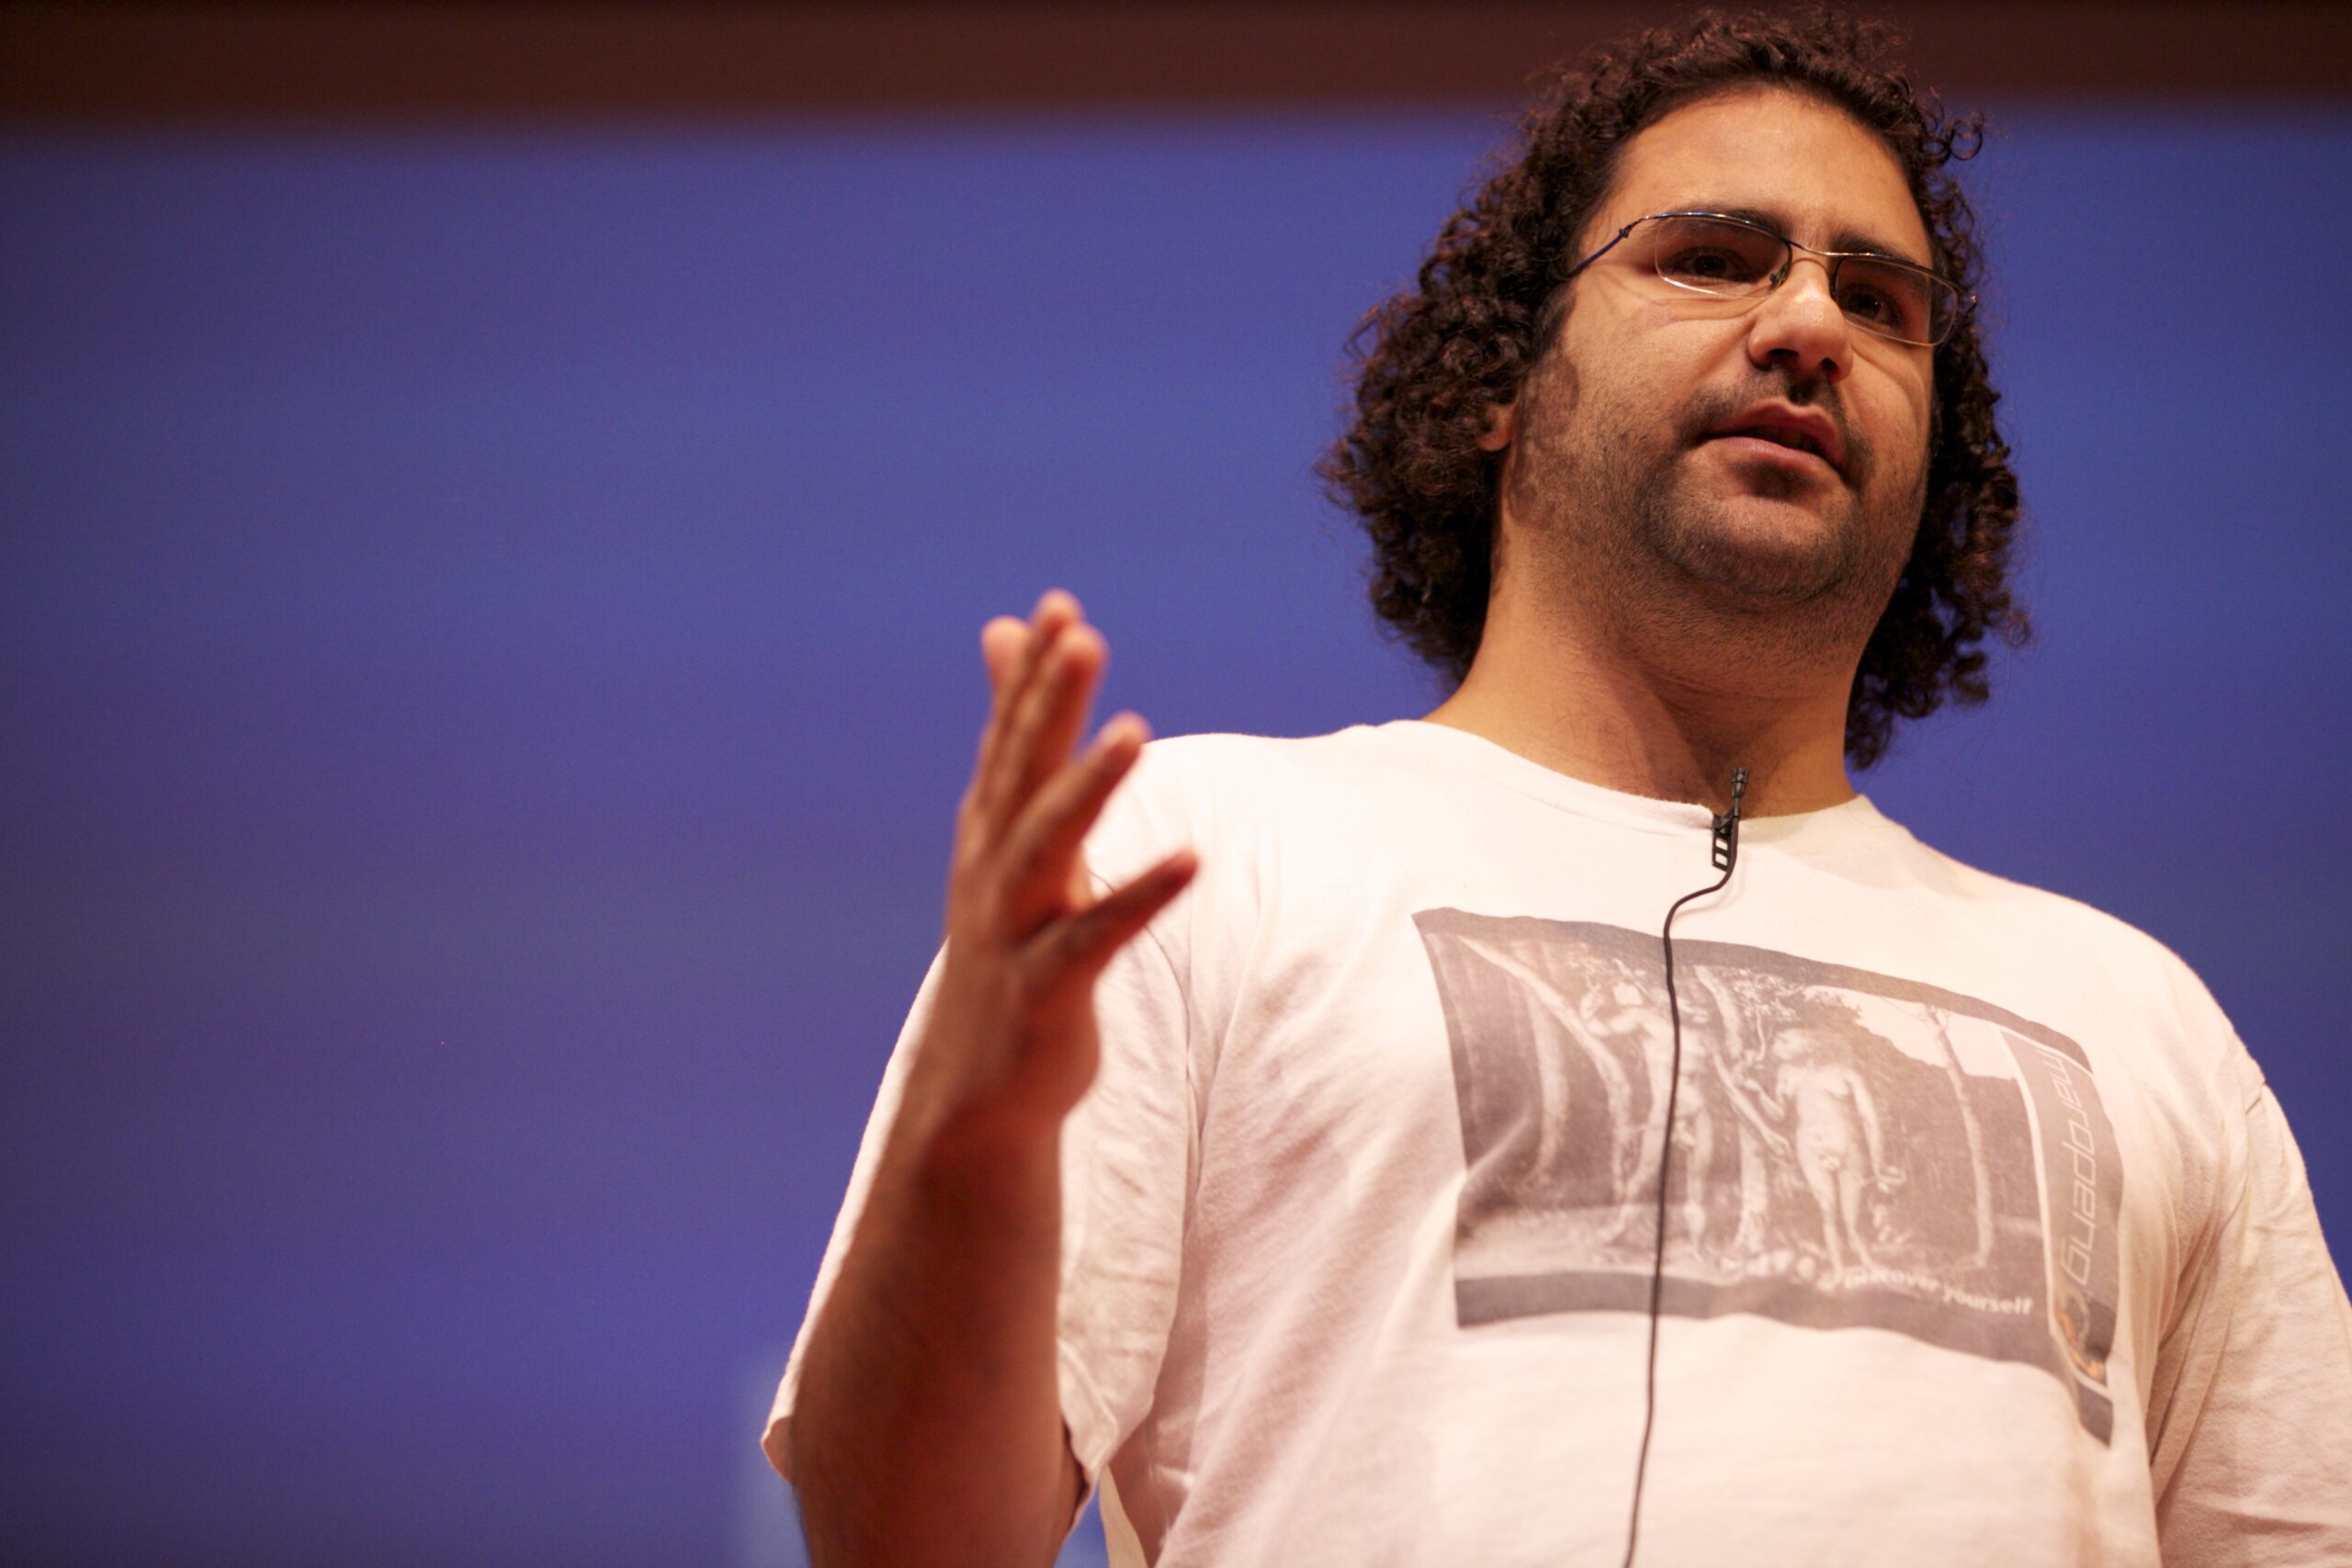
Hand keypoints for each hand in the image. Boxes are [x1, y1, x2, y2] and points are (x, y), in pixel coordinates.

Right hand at [909, 590, 1196, 1160]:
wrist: (977, 1086)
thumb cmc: (1006, 948)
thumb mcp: (1008, 841)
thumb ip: (1015, 739)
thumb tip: (1002, 634)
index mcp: (990, 833)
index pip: (1009, 739)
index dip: (1032, 675)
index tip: (1059, 606)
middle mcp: (992, 871)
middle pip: (1022, 774)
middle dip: (1048, 704)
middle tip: (1080, 635)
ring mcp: (1011, 930)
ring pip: (1045, 847)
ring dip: (1086, 788)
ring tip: (1134, 731)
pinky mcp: (1043, 989)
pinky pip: (1093, 939)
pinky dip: (1139, 898)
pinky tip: (1191, 860)